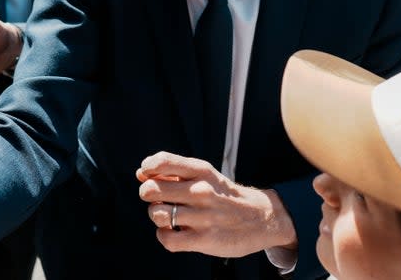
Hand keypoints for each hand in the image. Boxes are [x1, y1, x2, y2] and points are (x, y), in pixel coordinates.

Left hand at [136, 152, 296, 258]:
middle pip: (150, 189)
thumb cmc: (223, 195)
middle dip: (147, 194)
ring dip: (156, 215)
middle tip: (158, 198)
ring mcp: (203, 216)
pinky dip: (164, 236)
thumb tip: (140, 174)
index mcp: (200, 171)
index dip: (147, 168)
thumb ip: (172, 172)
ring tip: (168, 216)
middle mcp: (201, 191)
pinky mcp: (204, 240)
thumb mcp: (204, 175)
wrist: (260, 218)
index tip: (148, 175)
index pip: (161, 162)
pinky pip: (167, 239)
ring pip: (156, 214)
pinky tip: (174, 231)